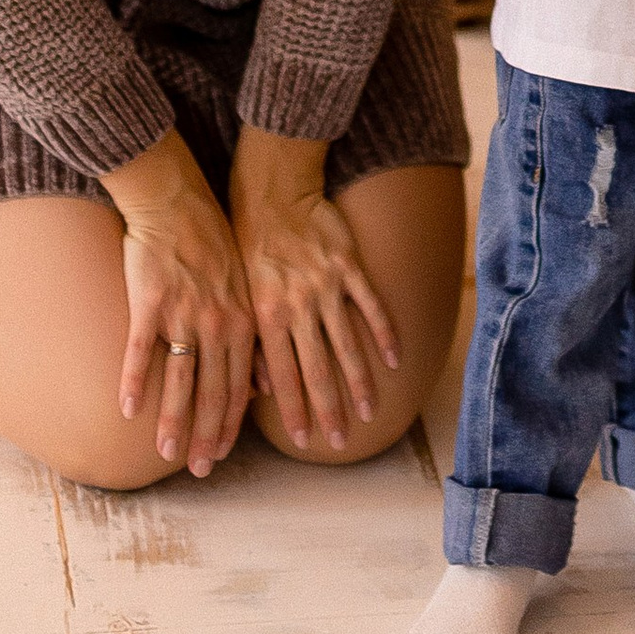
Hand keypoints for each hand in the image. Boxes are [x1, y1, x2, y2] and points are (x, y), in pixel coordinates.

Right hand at [102, 131, 257, 476]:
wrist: (177, 200)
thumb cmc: (212, 244)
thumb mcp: (246, 288)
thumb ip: (252, 338)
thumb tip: (266, 385)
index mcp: (241, 322)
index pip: (239, 386)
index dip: (231, 425)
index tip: (222, 456)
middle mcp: (216, 323)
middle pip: (213, 392)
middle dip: (208, 436)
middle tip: (200, 471)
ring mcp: (183, 313)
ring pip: (181, 379)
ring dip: (174, 420)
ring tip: (166, 452)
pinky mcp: (150, 301)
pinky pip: (141, 349)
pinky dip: (135, 381)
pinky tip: (128, 409)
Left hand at [227, 127, 400, 454]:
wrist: (272, 191)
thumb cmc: (248, 245)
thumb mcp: (239, 293)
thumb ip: (253, 339)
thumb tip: (260, 388)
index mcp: (266, 315)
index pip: (282, 375)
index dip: (294, 409)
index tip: (304, 440)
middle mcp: (297, 305)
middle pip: (317, 369)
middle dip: (328, 409)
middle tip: (340, 442)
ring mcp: (326, 286)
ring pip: (347, 344)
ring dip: (358, 382)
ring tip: (369, 412)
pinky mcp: (348, 265)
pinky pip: (370, 305)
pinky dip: (384, 334)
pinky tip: (395, 360)